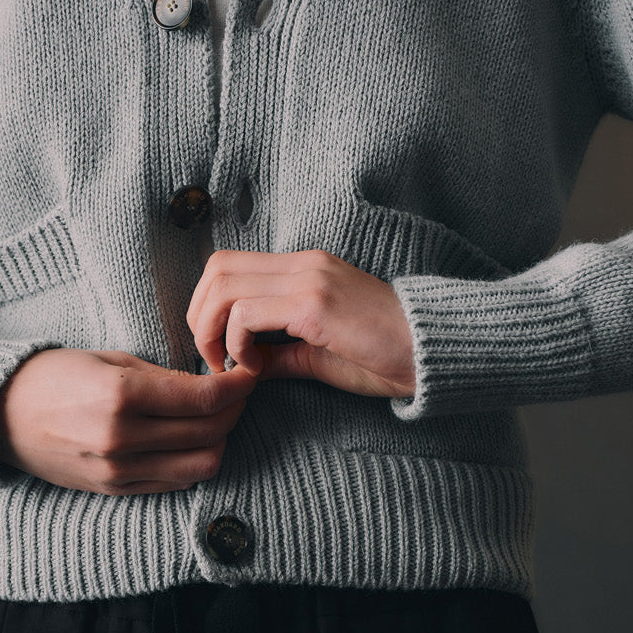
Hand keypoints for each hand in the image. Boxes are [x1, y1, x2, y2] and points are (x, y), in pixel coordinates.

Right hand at [0, 348, 257, 493]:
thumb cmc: (52, 376)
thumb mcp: (108, 360)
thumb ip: (162, 377)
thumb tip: (211, 385)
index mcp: (120, 396)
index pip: (204, 398)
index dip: (238, 386)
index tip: (249, 374)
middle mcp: (122, 438)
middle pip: (210, 432)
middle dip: (235, 410)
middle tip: (238, 393)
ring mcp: (118, 470)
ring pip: (201, 465)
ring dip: (220, 441)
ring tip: (217, 418)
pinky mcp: (115, 490)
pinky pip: (175, 484)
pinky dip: (194, 463)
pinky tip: (193, 441)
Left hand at [186, 249, 416, 398]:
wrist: (433, 356)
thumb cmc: (385, 358)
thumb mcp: (318, 356)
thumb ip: (279, 354)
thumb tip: (244, 364)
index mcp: (304, 269)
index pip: (228, 266)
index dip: (208, 308)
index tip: (220, 351)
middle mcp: (303, 264)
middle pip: (216, 269)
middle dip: (199, 318)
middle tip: (214, 360)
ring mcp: (309, 280)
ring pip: (223, 286)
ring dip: (212, 331)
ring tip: (232, 365)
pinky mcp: (315, 304)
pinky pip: (247, 313)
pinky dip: (237, 343)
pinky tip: (258, 368)